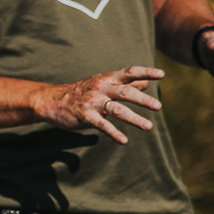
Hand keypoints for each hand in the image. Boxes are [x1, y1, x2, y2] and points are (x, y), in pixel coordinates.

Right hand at [30, 66, 164, 143]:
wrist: (52, 100)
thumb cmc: (82, 91)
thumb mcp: (103, 83)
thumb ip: (125, 83)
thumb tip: (147, 83)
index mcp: (107, 79)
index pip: (129, 72)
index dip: (145, 72)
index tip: (162, 75)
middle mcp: (101, 88)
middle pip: (124, 92)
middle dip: (142, 100)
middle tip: (158, 107)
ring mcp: (92, 102)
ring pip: (116, 110)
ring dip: (133, 118)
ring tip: (148, 126)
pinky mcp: (85, 116)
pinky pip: (101, 125)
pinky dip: (113, 133)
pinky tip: (123, 141)